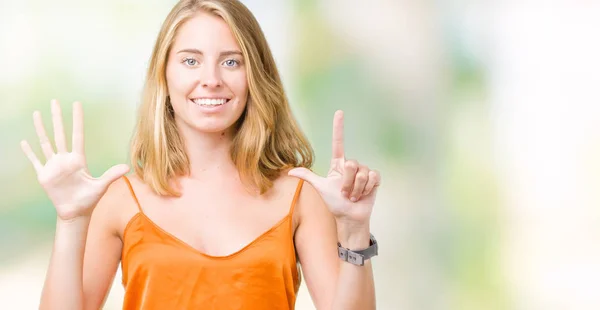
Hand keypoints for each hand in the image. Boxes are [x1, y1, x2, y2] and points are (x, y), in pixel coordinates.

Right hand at [20, 100, 129, 221]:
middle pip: (60, 134)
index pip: (77, 135)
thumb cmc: (89, 199)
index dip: (77, 120)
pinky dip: (29, 152)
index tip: (76, 104)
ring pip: (45, 143)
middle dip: (57, 118)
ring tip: (37, 114)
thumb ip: (112, 175)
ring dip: (41, 129)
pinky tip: (24, 142)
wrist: (75, 212)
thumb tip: (128, 167)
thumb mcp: (101, 186)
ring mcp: (53, 166)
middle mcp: (65, 159)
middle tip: (54, 101)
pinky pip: (35, 161)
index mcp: (78, 160)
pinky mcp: (44, 175)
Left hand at [288, 110, 380, 225]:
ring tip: (353, 196)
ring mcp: (364, 171)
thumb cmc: (334, 203)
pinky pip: (373, 177)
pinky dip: (367, 189)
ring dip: (356, 188)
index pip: (339, 142)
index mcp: (338, 165)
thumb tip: (289, 172)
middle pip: (351, 164)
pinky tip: (364, 194)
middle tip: (344, 193)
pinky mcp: (374, 179)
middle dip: (347, 183)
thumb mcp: (320, 188)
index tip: (339, 112)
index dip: (339, 127)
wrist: (349, 216)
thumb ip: (307, 177)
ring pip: (362, 173)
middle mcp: (351, 165)